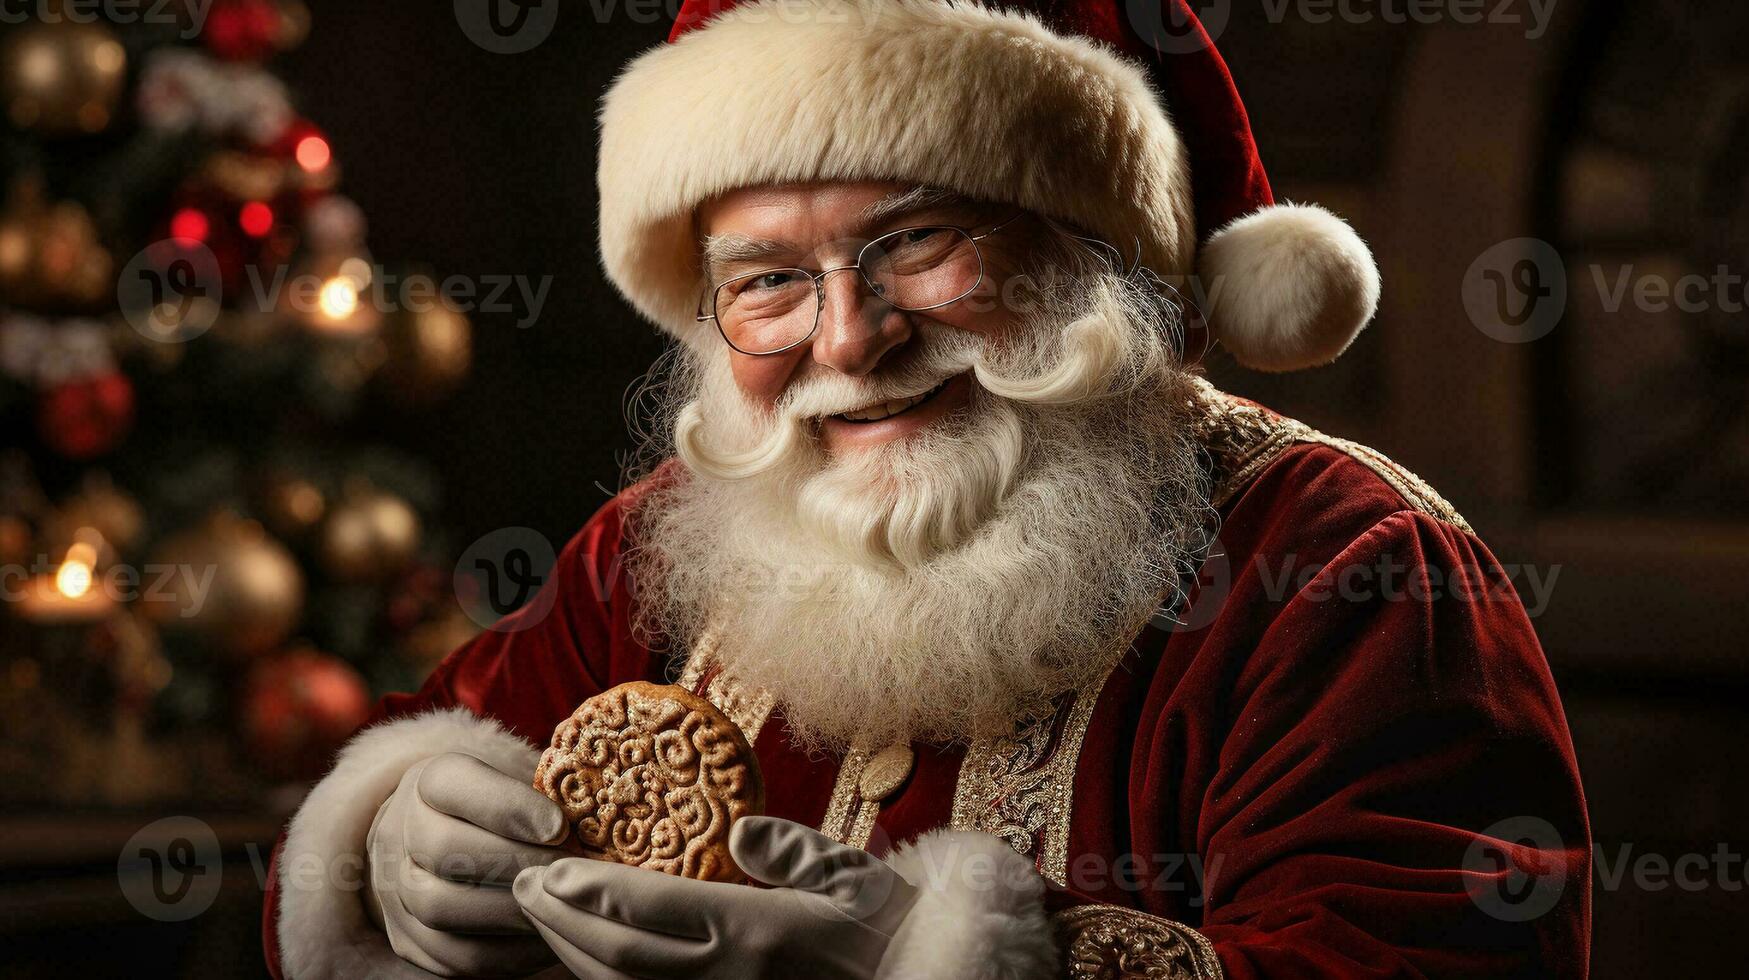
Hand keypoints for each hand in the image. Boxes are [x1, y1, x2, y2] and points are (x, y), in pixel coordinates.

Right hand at [366, 751, 569, 976]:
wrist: (448, 849)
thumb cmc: (506, 812)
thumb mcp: (520, 782)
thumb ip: (547, 792)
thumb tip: (598, 818)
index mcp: (428, 782)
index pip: (452, 783)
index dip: (507, 805)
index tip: (560, 826)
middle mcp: (400, 833)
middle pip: (445, 849)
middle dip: (519, 862)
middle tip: (572, 872)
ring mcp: (397, 892)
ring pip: (442, 907)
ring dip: (513, 910)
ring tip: (563, 905)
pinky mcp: (412, 942)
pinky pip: (458, 956)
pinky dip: (511, 951)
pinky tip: (551, 937)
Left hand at [513, 816, 919, 978]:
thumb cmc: (880, 926)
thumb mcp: (853, 874)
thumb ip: (794, 850)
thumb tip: (738, 831)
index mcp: (755, 930)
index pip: (651, 910)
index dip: (590, 892)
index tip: (548, 870)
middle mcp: (727, 976)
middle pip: (617, 955)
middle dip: (561, 921)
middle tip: (521, 886)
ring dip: (570, 953)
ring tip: (541, 915)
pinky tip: (584, 958)